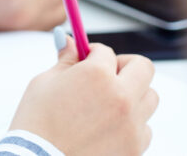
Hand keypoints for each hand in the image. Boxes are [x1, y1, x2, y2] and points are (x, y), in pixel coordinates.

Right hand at [9, 40, 157, 155]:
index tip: (86, 58)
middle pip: (143, 67)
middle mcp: (121, 96)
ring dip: (133, 95)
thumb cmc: (37, 125)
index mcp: (96, 74)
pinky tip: (109, 128)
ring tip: (108, 104)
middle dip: (125, 65)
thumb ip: (65, 61)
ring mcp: (132, 124)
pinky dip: (132, 124)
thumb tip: (69, 41)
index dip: (92, 52)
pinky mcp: (135, 148)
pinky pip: (145, 128)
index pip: (105, 51)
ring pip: (149, 98)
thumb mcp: (43, 83)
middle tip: (108, 73)